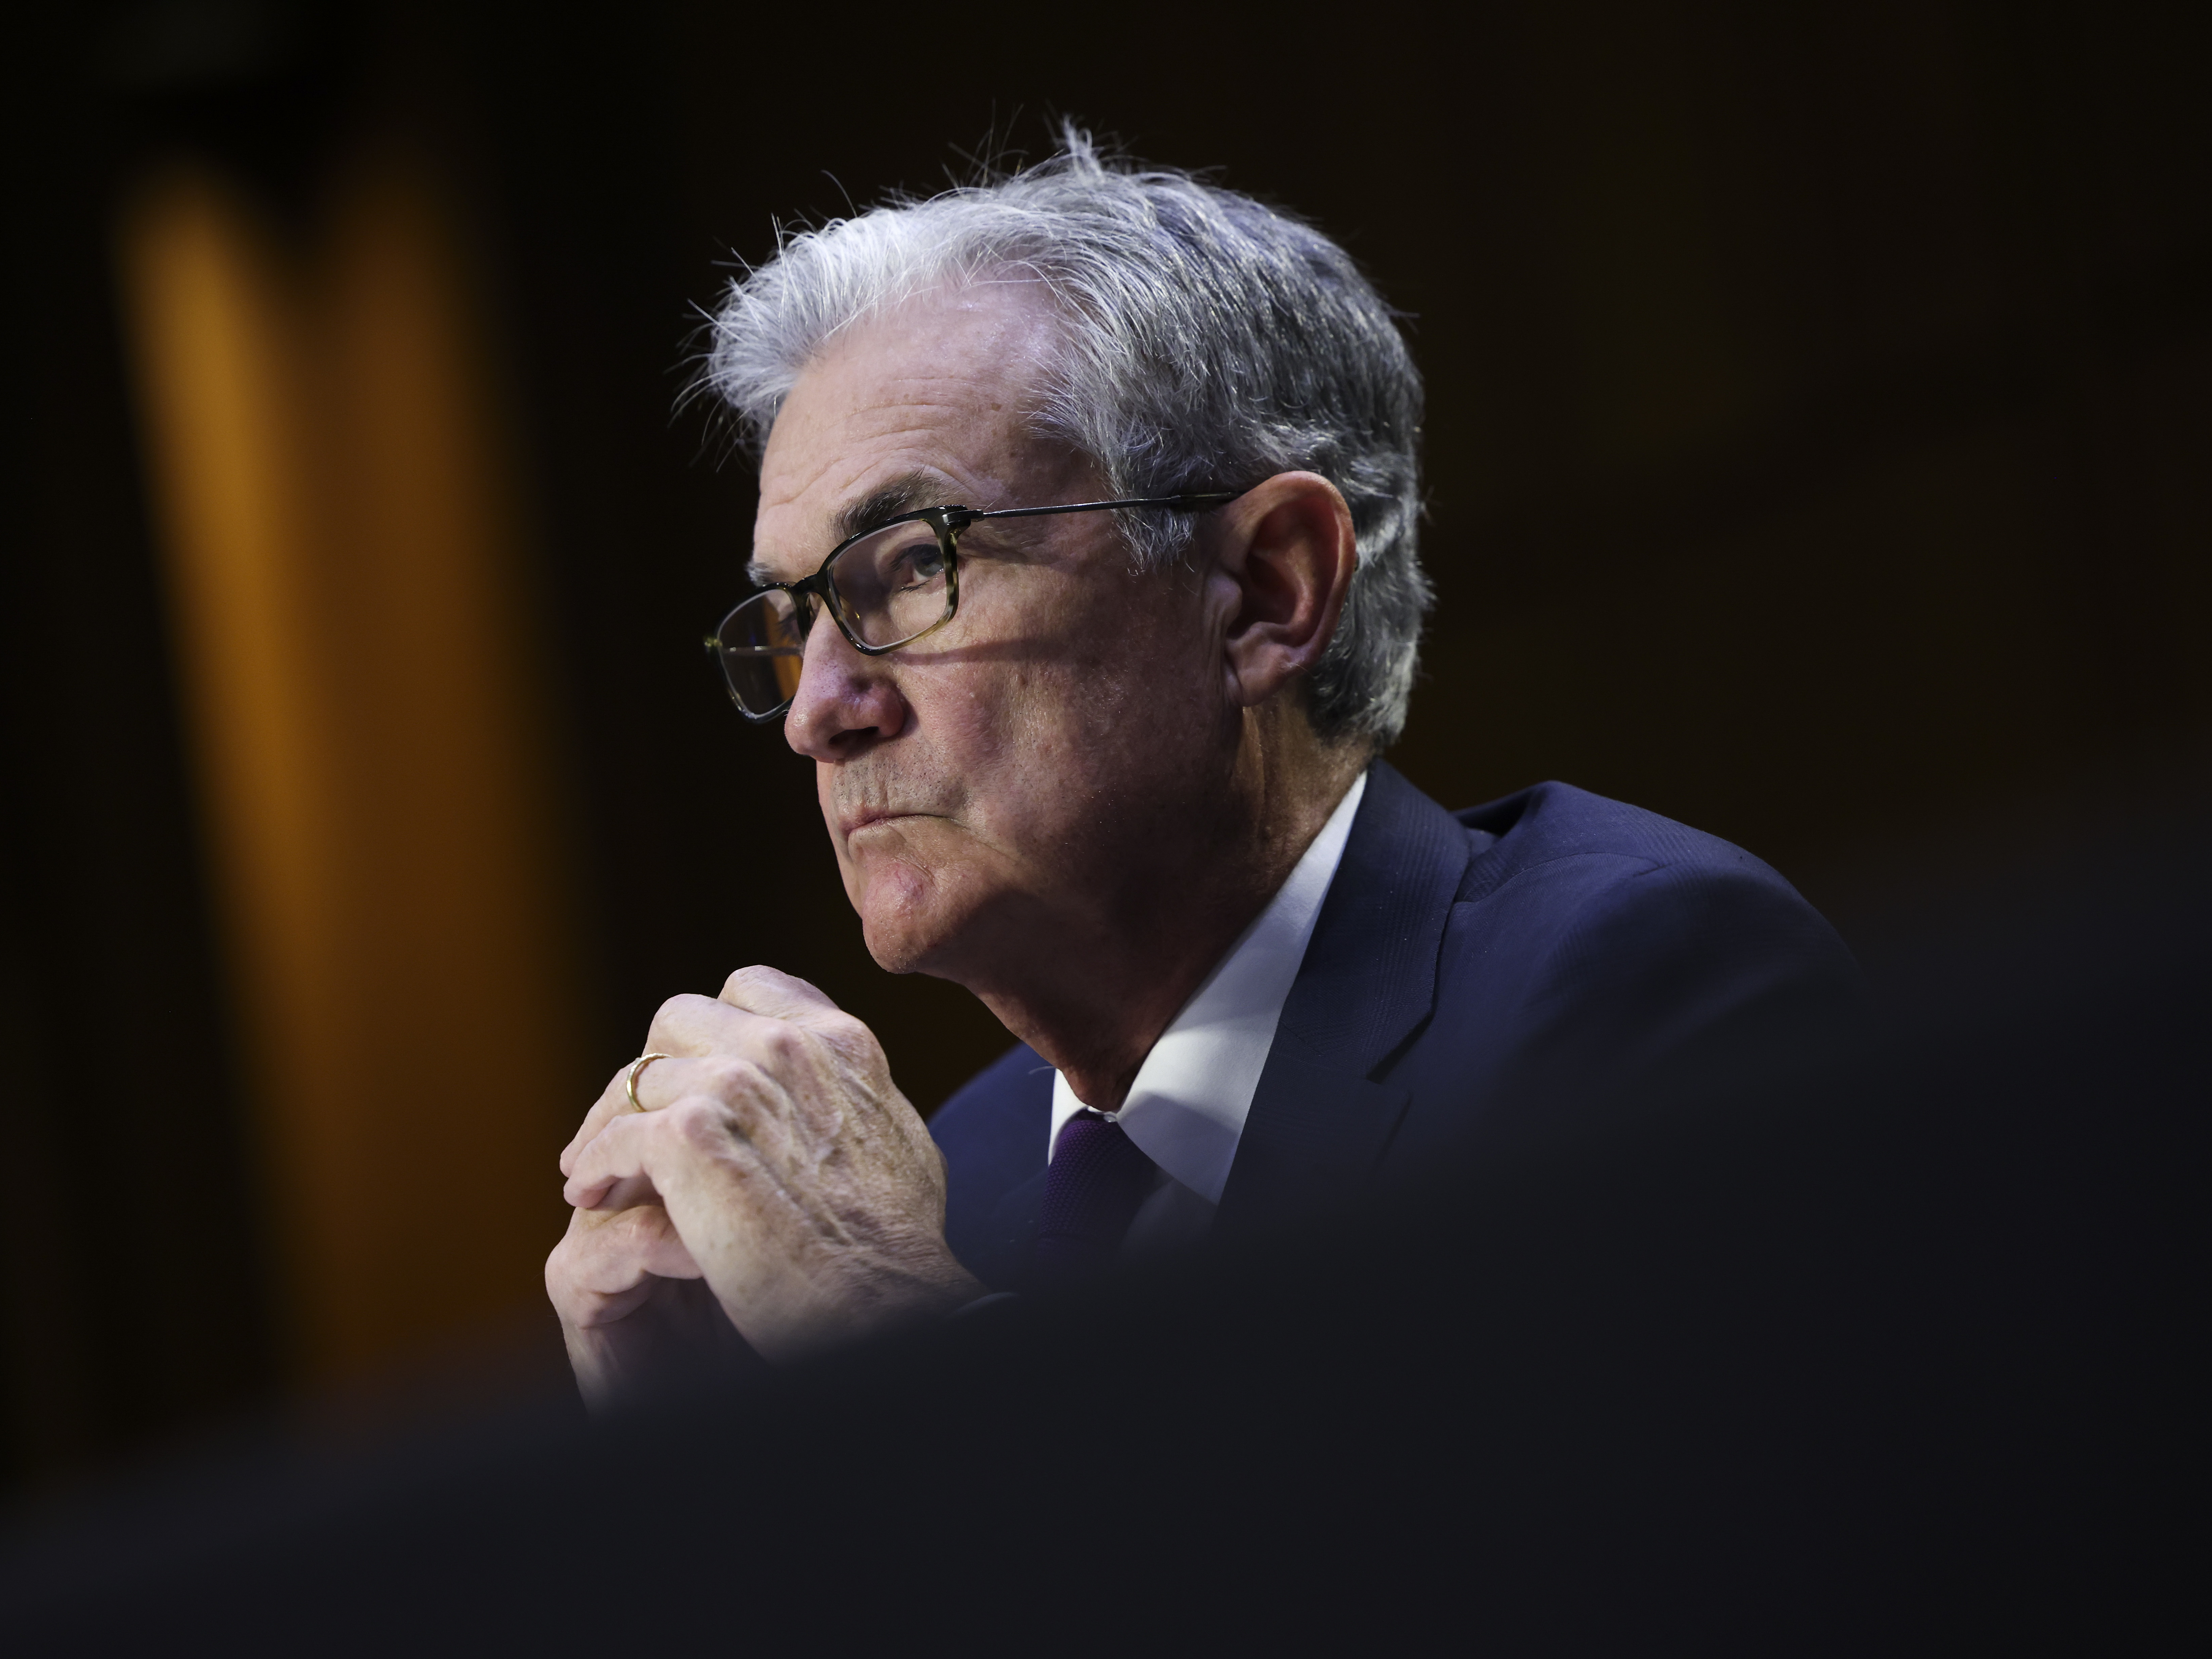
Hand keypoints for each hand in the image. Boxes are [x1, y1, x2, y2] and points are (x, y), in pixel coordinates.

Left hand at [551, 967, 981, 1378]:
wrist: (885, 1301)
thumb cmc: (895, 1244)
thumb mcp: (892, 1136)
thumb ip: (847, 1095)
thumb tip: (827, 1092)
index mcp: (839, 1041)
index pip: (749, 990)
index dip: (709, 1032)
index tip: (691, 1076)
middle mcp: (786, 1045)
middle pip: (681, 1021)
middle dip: (652, 1070)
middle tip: (635, 1124)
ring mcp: (736, 1085)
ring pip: (640, 1079)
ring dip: (611, 1123)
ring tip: (596, 1172)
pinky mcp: (690, 1136)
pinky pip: (618, 1134)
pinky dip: (597, 1164)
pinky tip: (592, 1195)